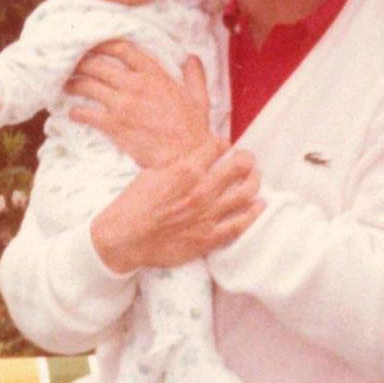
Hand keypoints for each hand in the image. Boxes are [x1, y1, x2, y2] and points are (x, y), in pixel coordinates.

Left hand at [65, 40, 211, 167]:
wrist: (184, 159)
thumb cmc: (193, 131)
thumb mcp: (199, 98)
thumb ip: (194, 76)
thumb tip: (192, 58)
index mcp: (155, 75)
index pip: (124, 49)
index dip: (105, 45)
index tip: (95, 46)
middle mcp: (135, 85)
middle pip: (98, 64)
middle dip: (81, 63)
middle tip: (72, 65)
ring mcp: (122, 104)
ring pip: (88, 86)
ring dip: (73, 84)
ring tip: (66, 85)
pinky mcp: (113, 126)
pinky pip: (86, 114)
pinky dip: (76, 112)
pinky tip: (72, 113)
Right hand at [91, 138, 264, 273]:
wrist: (124, 239)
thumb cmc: (132, 205)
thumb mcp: (151, 173)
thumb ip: (176, 164)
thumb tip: (193, 156)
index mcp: (185, 170)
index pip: (217, 146)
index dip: (222, 144)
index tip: (223, 146)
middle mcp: (201, 190)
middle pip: (239, 166)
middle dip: (246, 159)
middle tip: (246, 158)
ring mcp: (207, 215)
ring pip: (245, 193)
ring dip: (254, 181)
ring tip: (255, 177)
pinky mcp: (208, 238)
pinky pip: (240, 225)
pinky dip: (253, 213)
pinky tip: (259, 205)